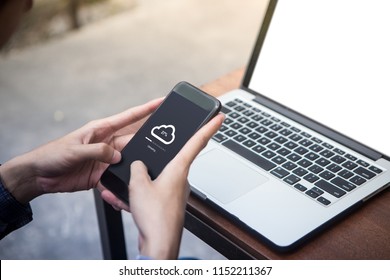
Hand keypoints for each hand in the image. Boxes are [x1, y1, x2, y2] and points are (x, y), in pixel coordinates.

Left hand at [0, 98, 162, 210]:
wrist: (39, 176)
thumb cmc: (52, 155)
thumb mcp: (75, 150)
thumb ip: (98, 152)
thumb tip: (118, 156)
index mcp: (101, 130)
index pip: (128, 117)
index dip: (146, 109)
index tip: (161, 102)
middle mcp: (107, 143)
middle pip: (133, 140)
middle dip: (148, 141)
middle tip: (165, 143)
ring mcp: (106, 159)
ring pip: (129, 160)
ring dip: (136, 164)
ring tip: (148, 167)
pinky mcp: (102, 174)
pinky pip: (118, 177)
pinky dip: (124, 181)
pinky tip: (130, 183)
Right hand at [129, 113, 223, 258]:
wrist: (159, 245)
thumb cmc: (155, 217)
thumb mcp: (139, 185)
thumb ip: (137, 168)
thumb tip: (138, 165)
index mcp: (179, 169)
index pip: (198, 142)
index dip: (209, 127)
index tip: (220, 116)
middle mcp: (180, 179)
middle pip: (172, 159)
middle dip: (157, 157)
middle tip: (150, 153)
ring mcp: (175, 193)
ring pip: (157, 179)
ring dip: (140, 183)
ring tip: (126, 192)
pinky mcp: (168, 204)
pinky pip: (152, 193)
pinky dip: (140, 196)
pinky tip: (127, 201)